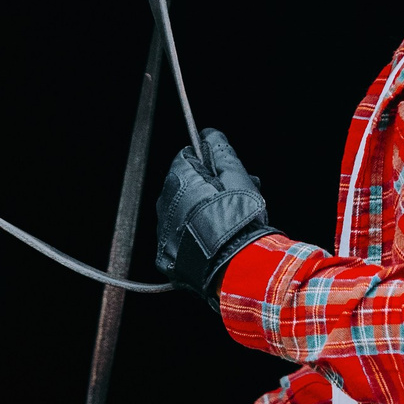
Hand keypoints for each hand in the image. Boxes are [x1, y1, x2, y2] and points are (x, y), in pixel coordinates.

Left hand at [154, 128, 275, 303]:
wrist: (237, 268)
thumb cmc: (239, 221)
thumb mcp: (238, 176)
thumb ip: (220, 150)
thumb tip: (208, 134)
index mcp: (179, 180)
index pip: (186, 158)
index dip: (209, 165)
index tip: (225, 175)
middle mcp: (165, 205)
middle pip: (184, 186)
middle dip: (208, 189)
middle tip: (234, 198)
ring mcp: (163, 233)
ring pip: (181, 212)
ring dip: (200, 212)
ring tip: (228, 222)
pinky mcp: (166, 257)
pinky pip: (178, 238)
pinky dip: (193, 237)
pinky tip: (214, 241)